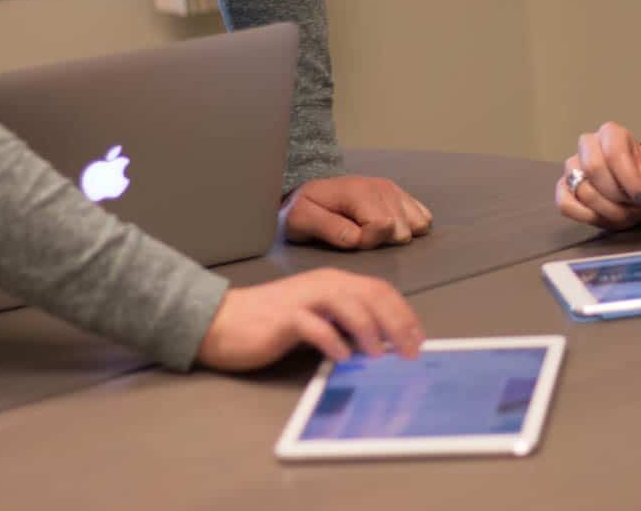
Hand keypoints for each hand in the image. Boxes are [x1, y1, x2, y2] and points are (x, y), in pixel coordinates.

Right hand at [197, 268, 422, 371]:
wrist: (222, 321)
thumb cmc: (270, 322)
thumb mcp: (316, 317)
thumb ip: (344, 322)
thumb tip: (381, 342)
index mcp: (333, 282)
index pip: (379, 290)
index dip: (403, 313)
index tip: (418, 340)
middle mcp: (323, 284)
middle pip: (371, 295)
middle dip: (396, 322)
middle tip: (410, 351)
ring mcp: (303, 299)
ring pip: (347, 304)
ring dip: (369, 330)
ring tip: (379, 355)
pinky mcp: (284, 318)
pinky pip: (314, 326)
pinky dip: (333, 341)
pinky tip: (343, 357)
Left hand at [282, 175, 432, 249]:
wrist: (309, 194)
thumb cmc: (305, 210)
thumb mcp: (302, 220)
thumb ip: (330, 229)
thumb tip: (358, 239)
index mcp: (358, 191)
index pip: (383, 228)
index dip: (366, 242)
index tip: (349, 239)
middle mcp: (381, 187)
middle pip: (401, 231)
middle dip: (381, 241)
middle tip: (356, 235)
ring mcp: (393, 190)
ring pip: (416, 226)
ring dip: (395, 235)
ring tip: (370, 231)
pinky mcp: (401, 195)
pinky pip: (423, 217)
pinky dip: (409, 227)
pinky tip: (388, 228)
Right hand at [555, 122, 640, 230]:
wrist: (640, 195)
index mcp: (612, 134)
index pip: (613, 152)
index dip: (628, 177)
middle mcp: (588, 144)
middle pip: (593, 168)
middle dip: (615, 193)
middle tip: (631, 203)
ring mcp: (573, 166)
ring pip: (580, 188)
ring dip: (605, 208)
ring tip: (621, 211)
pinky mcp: (564, 188)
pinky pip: (564, 203)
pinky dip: (583, 214)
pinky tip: (600, 216)